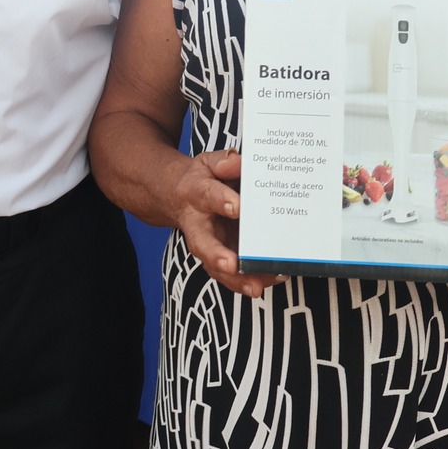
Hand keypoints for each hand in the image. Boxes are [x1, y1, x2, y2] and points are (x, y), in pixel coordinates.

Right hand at [168, 149, 281, 299]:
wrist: (179, 195)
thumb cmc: (203, 179)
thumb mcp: (209, 162)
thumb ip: (224, 162)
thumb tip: (237, 162)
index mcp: (196, 193)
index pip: (208, 195)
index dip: (221, 200)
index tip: (237, 206)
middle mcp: (198, 224)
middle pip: (203, 243)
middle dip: (218, 255)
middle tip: (232, 264)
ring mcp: (207, 244)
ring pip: (214, 266)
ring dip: (234, 278)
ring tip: (256, 286)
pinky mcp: (217, 257)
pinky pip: (228, 274)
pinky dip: (245, 281)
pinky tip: (268, 282)